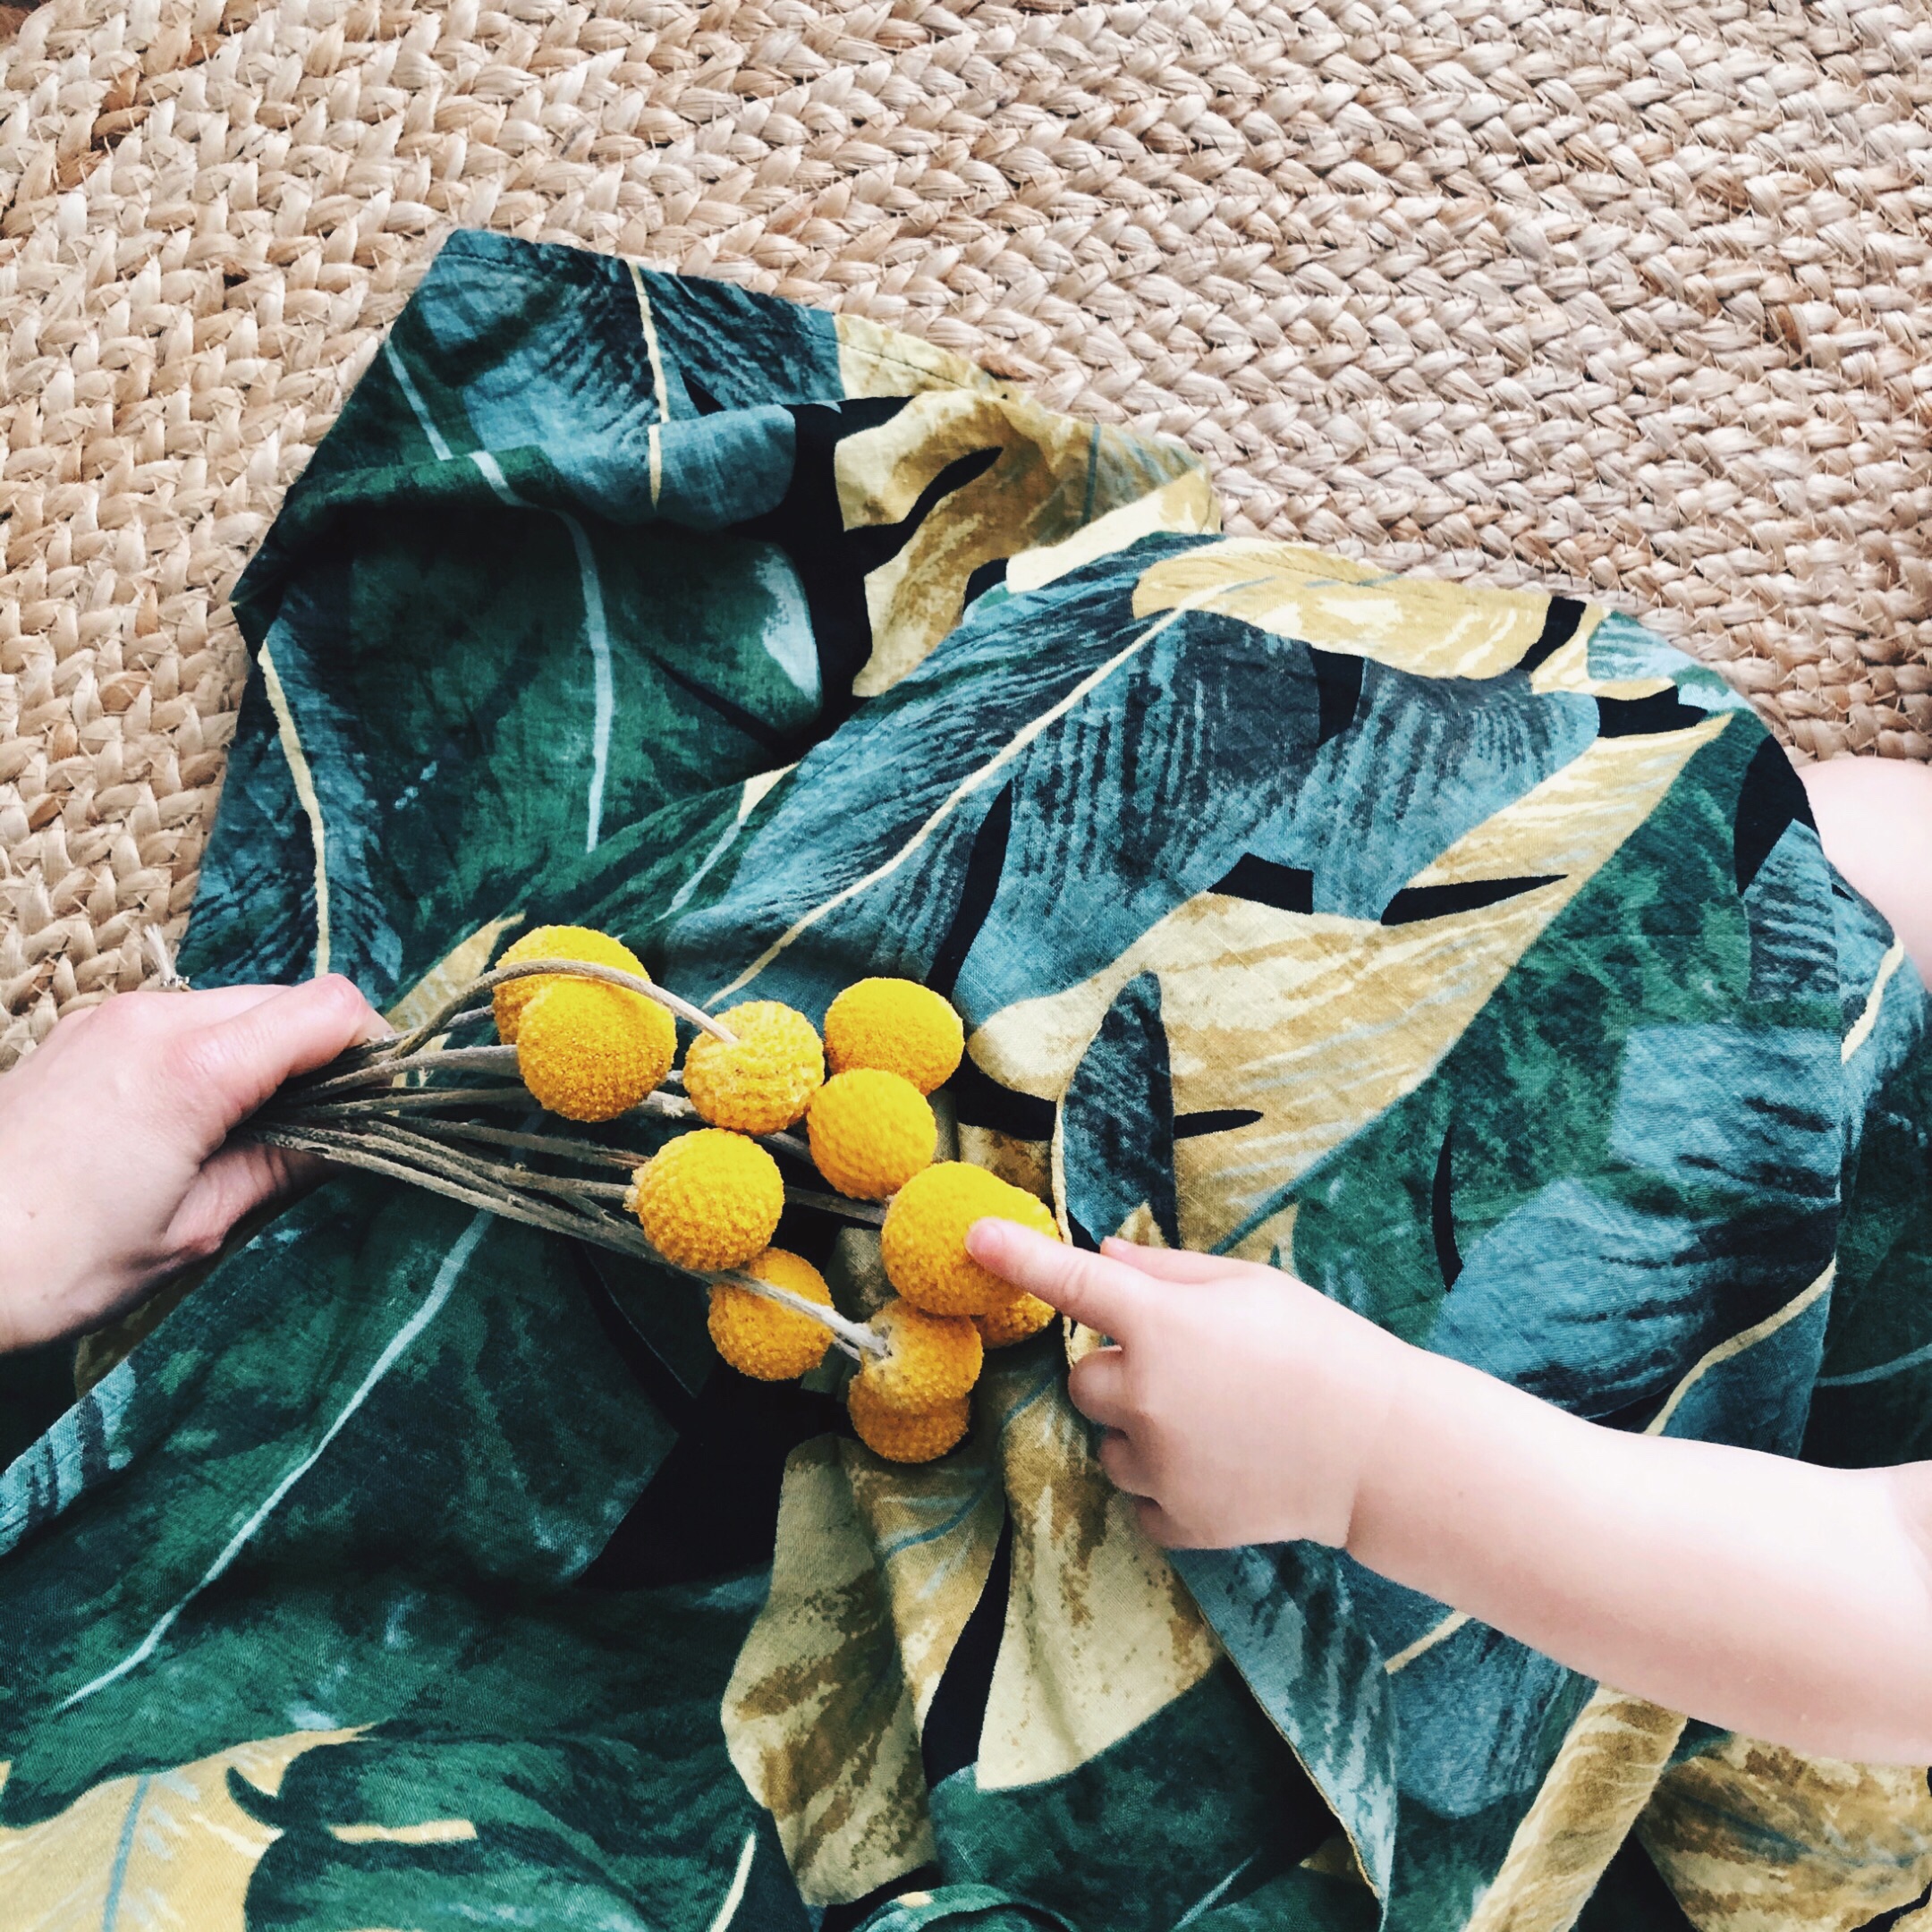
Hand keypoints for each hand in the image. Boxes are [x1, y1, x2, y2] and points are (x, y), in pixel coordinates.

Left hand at [0, 977, 382, 1353]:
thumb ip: (284, 1166)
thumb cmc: (54, 1260)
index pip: (330, 1009)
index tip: (381, 1102)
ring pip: (238, 1005)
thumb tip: (353, 1137)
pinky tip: (198, 1119)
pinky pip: (185, 1019)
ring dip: (268, 1052)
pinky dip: (217, 1052)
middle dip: (323, 1053)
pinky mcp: (85, 1029)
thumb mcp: (195, 1228)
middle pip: (288, 999)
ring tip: (255, 1131)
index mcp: (195, 1068)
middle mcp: (155, 1018)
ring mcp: (113, 1016)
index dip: (374, 1049)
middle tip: (327, 1128)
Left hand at [965, 1222, 1412, 1548]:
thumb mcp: (1248, 1286)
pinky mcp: (1177, 1520)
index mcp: (1159, 1323)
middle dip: (1121, 1375)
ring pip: (1111, 1443)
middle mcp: (1143, 1394)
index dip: (1016, 1256)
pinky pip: (1141, 1499)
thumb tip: (1103, 1256)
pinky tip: (1224, 1467)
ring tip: (1221, 1425)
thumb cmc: (1321, 1347)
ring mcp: (1156, 1464)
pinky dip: (1167, 1486)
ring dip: (1143, 1433)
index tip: (971, 1239)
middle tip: (1194, 1372)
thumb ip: (1165, 1273)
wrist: (1382, 1448)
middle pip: (1085, 1382)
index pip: (1070, 1282)